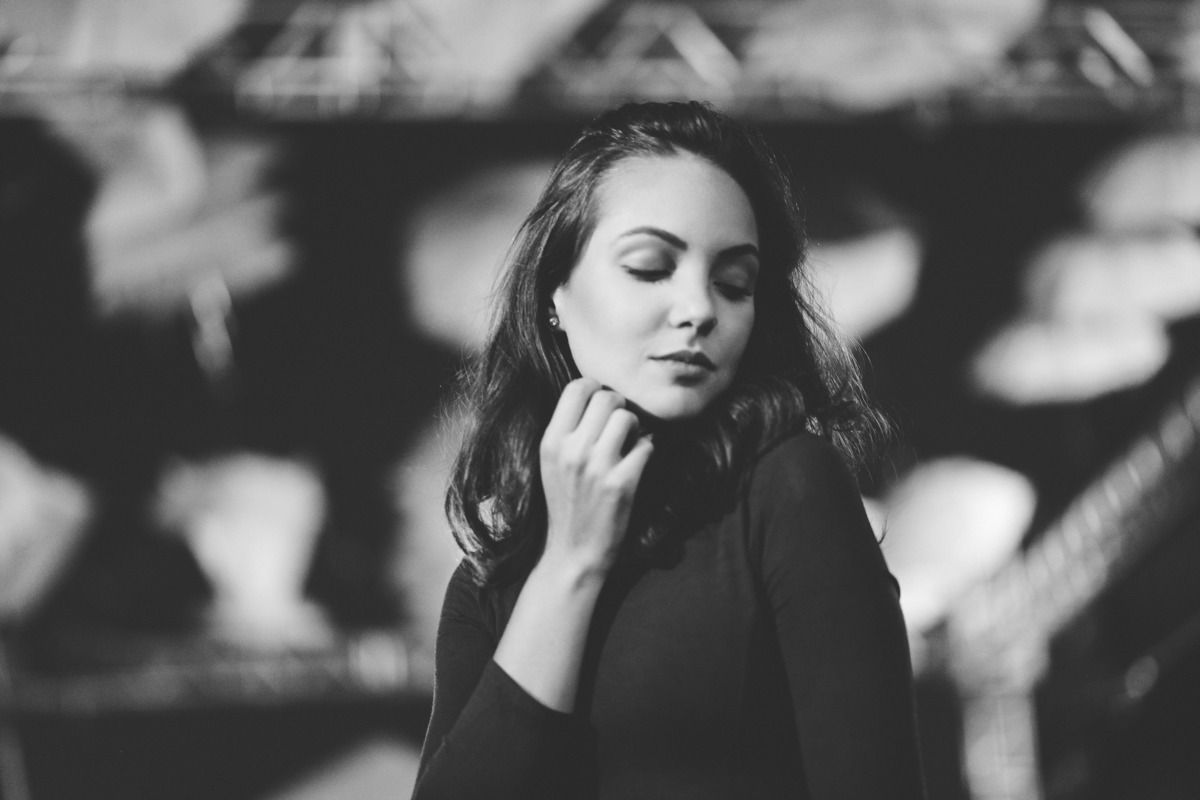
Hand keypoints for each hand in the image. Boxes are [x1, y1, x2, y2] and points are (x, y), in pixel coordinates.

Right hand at [538, 378, 654, 575]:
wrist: (573, 552)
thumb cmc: (567, 503)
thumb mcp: (553, 462)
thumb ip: (569, 430)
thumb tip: (602, 394)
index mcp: (551, 441)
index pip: (577, 387)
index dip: (596, 389)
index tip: (601, 406)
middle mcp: (571, 450)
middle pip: (607, 397)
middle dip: (620, 407)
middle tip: (620, 426)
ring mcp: (597, 466)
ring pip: (628, 418)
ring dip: (635, 428)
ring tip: (630, 443)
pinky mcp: (622, 483)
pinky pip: (646, 445)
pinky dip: (647, 450)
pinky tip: (638, 463)